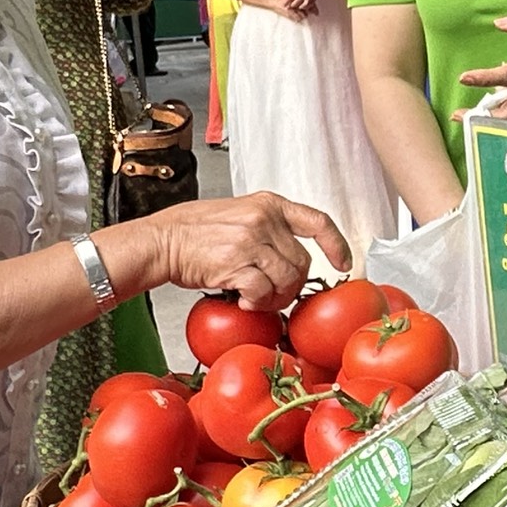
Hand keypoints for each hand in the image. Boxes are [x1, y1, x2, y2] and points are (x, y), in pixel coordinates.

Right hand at [104, 192, 350, 311]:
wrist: (161, 240)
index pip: (318, 220)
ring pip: (286, 280)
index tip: (344, 262)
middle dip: (293, 284)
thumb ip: (270, 228)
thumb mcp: (239, 214)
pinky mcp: (236, 263)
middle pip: (303, 262)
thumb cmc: (196, 231)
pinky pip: (262, 292)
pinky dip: (256, 302)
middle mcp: (264, 219)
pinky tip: (242, 300)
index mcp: (269, 203)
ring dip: (274, 297)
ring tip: (255, 297)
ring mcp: (250, 240)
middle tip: (273, 293)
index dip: (337, 244)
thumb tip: (295, 258)